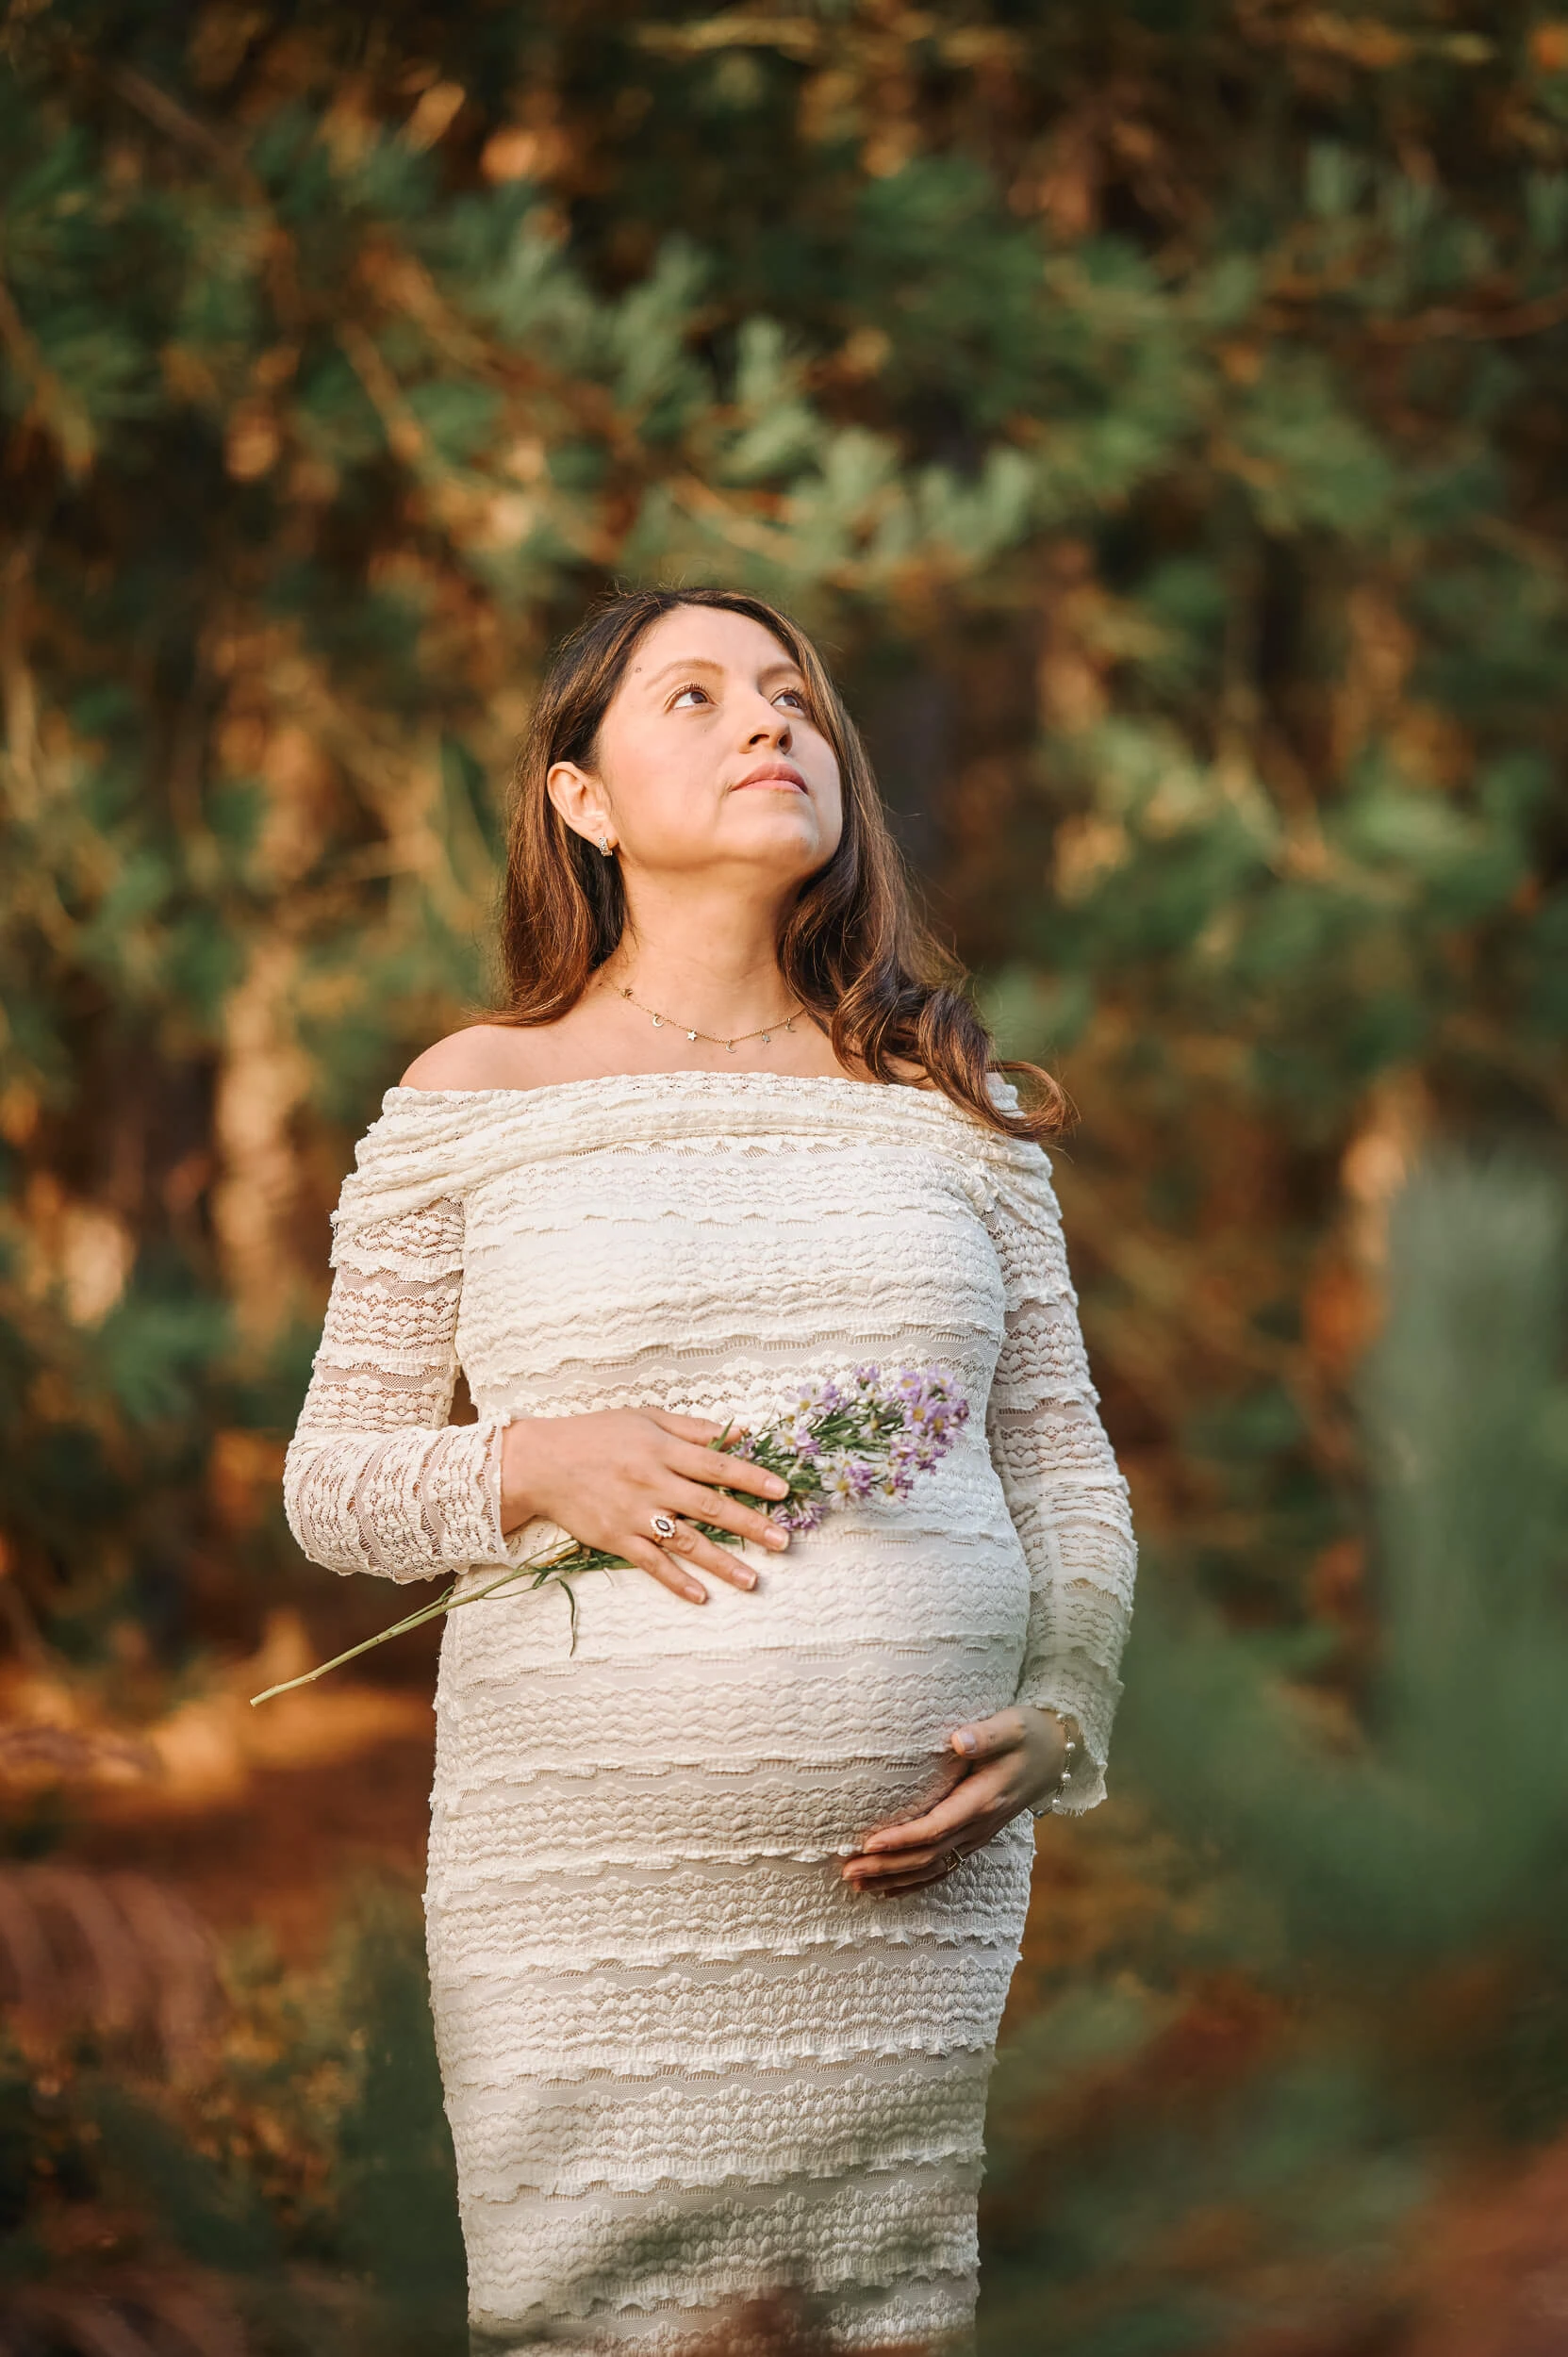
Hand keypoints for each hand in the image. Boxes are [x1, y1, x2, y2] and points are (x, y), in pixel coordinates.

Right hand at [499, 1408, 790, 1604]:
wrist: (541, 1462)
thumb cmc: (596, 1434)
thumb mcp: (645, 1418)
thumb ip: (692, 1428)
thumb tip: (737, 1432)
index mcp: (663, 1451)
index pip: (717, 1466)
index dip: (752, 1478)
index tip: (783, 1491)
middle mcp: (653, 1483)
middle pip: (710, 1507)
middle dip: (750, 1525)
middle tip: (783, 1541)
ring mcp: (635, 1514)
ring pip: (686, 1541)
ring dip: (721, 1562)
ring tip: (753, 1580)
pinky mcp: (616, 1539)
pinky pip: (651, 1563)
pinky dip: (676, 1581)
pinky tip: (701, 1596)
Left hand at [839, 1706, 1072, 1895]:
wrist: (1057, 1756)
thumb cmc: (1028, 1735)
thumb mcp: (1011, 1726)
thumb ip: (985, 1734)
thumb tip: (958, 1740)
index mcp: (982, 1800)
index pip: (935, 1828)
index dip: (902, 1839)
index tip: (869, 1843)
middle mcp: (979, 1825)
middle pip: (927, 1855)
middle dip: (887, 1866)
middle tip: (847, 1871)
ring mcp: (978, 1836)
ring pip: (932, 1868)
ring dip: (894, 1879)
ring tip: (856, 1883)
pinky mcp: (975, 1838)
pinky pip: (943, 1867)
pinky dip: (914, 1881)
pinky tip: (888, 1889)